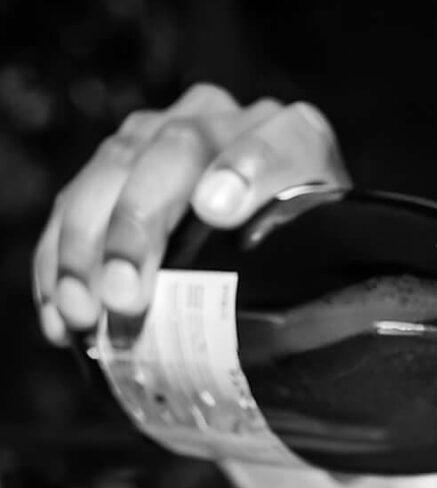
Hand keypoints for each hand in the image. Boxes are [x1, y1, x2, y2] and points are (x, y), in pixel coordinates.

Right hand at [33, 85, 345, 344]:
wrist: (276, 254)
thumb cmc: (308, 277)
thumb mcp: (327, 276)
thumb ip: (326, 291)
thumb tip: (316, 368)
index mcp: (297, 139)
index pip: (282, 143)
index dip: (247, 169)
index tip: (217, 211)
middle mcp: (227, 119)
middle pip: (177, 151)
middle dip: (139, 224)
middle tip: (125, 297)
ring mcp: (164, 130)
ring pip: (115, 166)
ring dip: (86, 244)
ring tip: (81, 312)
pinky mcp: (117, 160)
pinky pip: (77, 198)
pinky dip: (60, 258)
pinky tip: (58, 310)